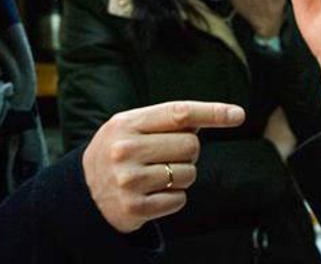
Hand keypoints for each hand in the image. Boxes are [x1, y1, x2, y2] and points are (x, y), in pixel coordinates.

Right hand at [83, 100, 244, 232]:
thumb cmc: (117, 153)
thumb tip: (212, 117)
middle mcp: (126, 150)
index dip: (212, 112)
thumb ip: (165, 121)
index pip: (179, 113)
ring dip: (181, 176)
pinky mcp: (135, 208)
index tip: (237, 114)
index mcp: (127, 123)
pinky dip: (173, 198)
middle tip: (166, 156)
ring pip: (188, 174)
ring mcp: (129, 180)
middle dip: (188, 152)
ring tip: (156, 176)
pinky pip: (179, 200)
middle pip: (190, 146)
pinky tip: (152, 194)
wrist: (82, 192)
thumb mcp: (131, 128)